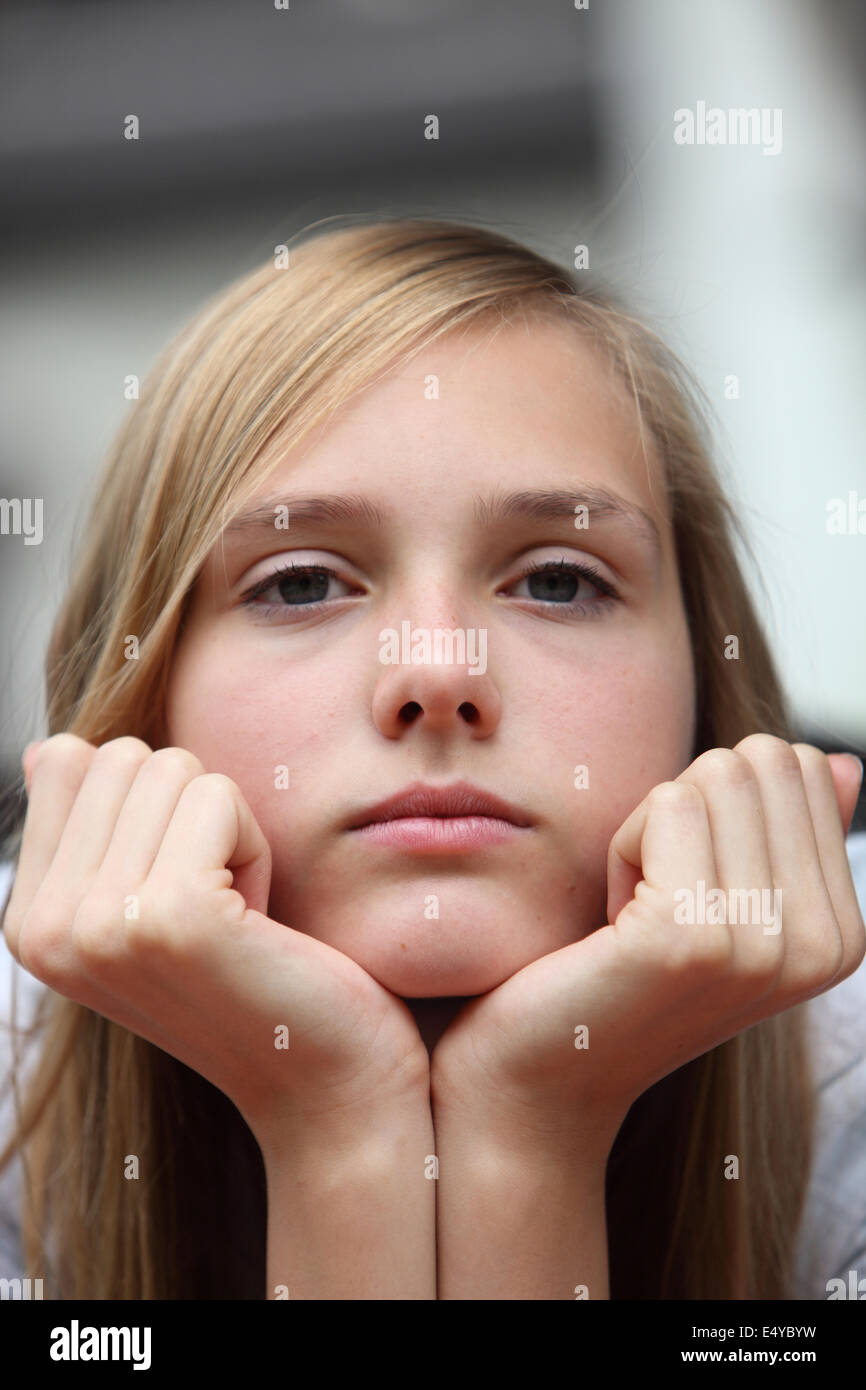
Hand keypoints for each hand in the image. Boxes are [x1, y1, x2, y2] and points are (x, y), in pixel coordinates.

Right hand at [2, 734, 428, 1155]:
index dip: (148, 802)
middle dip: (191, 811)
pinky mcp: (170, 917)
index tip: (178, 884)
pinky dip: (256, 845)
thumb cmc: (251, 975)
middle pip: (123, 756)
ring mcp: (99, 925)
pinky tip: (257, 920)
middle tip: (216, 901)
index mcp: (29, 920)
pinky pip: (218, 797)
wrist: (323, 1079)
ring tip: (236, 914)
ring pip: (173, 769)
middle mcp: (46, 928)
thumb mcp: (146, 900)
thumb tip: (48, 748)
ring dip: (227, 828)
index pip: (66, 760)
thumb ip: (92, 828)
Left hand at [430, 736, 864, 1159]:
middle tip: (656, 896)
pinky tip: (614, 921)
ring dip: (652, 829)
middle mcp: (820, 945)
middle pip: (760, 762)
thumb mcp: (723, 899)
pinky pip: (668, 804)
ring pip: (713, 777)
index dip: (720, 807)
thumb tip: (838, 761)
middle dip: (689, 807)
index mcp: (841, 933)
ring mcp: (764, 945)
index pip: (800, 767)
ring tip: (636, 914)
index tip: (689, 890)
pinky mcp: (693, 936)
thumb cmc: (620, 974)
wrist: (547, 1076)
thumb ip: (786, 832)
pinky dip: (623, 844)